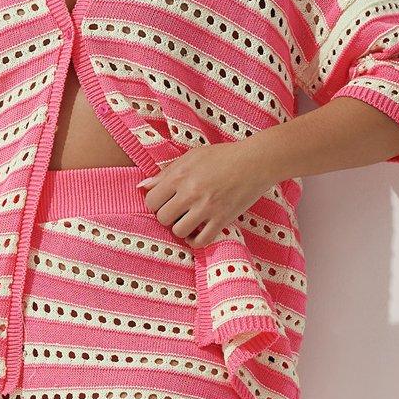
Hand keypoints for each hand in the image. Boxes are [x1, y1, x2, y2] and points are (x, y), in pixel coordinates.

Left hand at [135, 143, 269, 246]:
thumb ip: (166, 172)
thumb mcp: (191, 157)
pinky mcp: (222, 219)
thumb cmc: (223, 156)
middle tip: (178, 211)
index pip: (151, 201)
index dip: (155, 204)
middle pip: (162, 218)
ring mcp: (206, 208)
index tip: (165, 202)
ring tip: (189, 221)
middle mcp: (190, 193)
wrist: (256, 161)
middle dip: (167, 216)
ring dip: (181, 228)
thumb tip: (142, 186)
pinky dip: (196, 240)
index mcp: (180, 175)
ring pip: (178, 231)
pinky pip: (200, 241)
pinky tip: (198, 232)